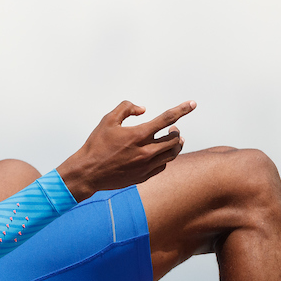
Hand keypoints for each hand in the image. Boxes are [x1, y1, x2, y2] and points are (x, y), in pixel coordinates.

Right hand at [56, 100, 195, 199]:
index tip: (193, 104)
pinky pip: (163, 165)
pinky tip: (160, 153)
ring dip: (176, 144)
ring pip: (172, 154)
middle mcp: (146, 151)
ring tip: (173, 139)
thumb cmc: (96, 145)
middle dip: (177, 130)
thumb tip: (143, 109)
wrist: (88, 173)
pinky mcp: (144, 176)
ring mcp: (146, 166)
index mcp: (138, 135)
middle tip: (173, 127)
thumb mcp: (107, 120)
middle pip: (175, 139)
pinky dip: (165, 157)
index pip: (167, 119)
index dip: (182, 109)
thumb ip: (126, 108)